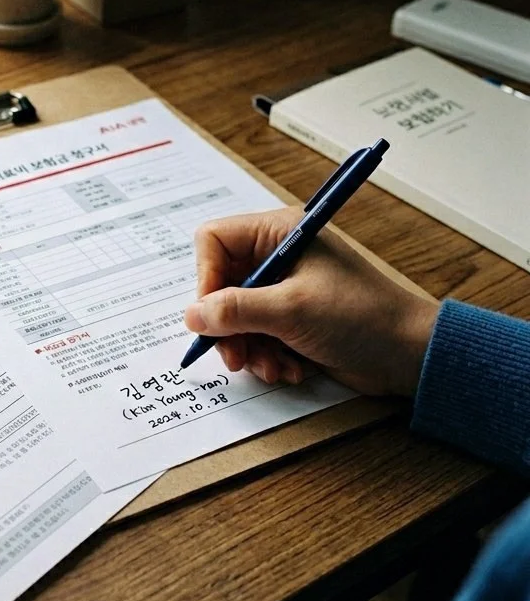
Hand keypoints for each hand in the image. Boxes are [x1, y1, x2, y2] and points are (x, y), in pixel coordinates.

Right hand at [184, 208, 440, 396]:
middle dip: (228, 325)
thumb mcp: (291, 311)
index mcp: (279, 233)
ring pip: (234, 315)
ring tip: (273, 366)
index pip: (214, 242)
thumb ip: (236, 311)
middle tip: (236, 356)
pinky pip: (255, 335)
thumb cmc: (361, 318)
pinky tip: (289, 367)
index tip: (212, 316)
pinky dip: (266, 355)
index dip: (206, 279)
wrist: (410, 355)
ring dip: (248, 347)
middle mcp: (277, 255)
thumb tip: (191, 316)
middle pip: (220, 284)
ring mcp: (283, 288)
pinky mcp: (290, 318)